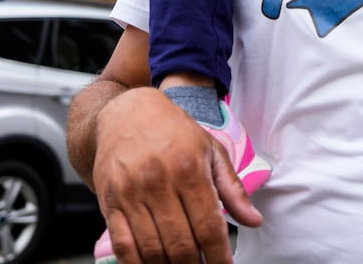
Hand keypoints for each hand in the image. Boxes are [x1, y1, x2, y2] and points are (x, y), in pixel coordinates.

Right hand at [93, 88, 261, 263]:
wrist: (125, 113)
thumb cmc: (172, 131)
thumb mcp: (210, 150)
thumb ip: (232, 188)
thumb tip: (254, 220)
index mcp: (189, 168)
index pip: (208, 226)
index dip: (219, 256)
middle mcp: (159, 181)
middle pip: (181, 244)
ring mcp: (131, 193)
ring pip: (153, 250)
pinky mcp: (109, 202)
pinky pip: (123, 245)